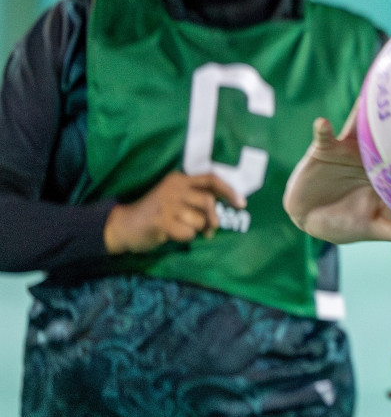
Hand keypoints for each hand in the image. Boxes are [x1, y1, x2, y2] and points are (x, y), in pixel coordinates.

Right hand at [104, 172, 244, 253]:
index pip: (211, 179)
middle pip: (209, 202)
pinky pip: (189, 233)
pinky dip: (186, 237)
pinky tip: (173, 234)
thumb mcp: (175, 198)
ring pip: (200, 220)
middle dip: (213, 218)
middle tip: (211, 229)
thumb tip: (226, 205)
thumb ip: (196, 197)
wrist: (123, 226)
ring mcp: (167, 204)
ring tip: (185, 229)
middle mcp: (174, 188)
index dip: (229, 191)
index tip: (242, 203)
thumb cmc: (155, 213)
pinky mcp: (162, 221)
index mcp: (179, 179)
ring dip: (198, 230)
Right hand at [283, 103, 390, 243]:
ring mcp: (349, 151)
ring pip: (359, 128)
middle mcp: (371, 157)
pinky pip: (324, 137)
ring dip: (363, 114)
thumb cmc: (346, 222)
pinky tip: (323, 123)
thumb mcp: (373, 227)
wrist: (309, 219)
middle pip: (387, 134)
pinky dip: (323, 130)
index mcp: (386, 172)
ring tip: (371, 96)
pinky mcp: (324, 150)